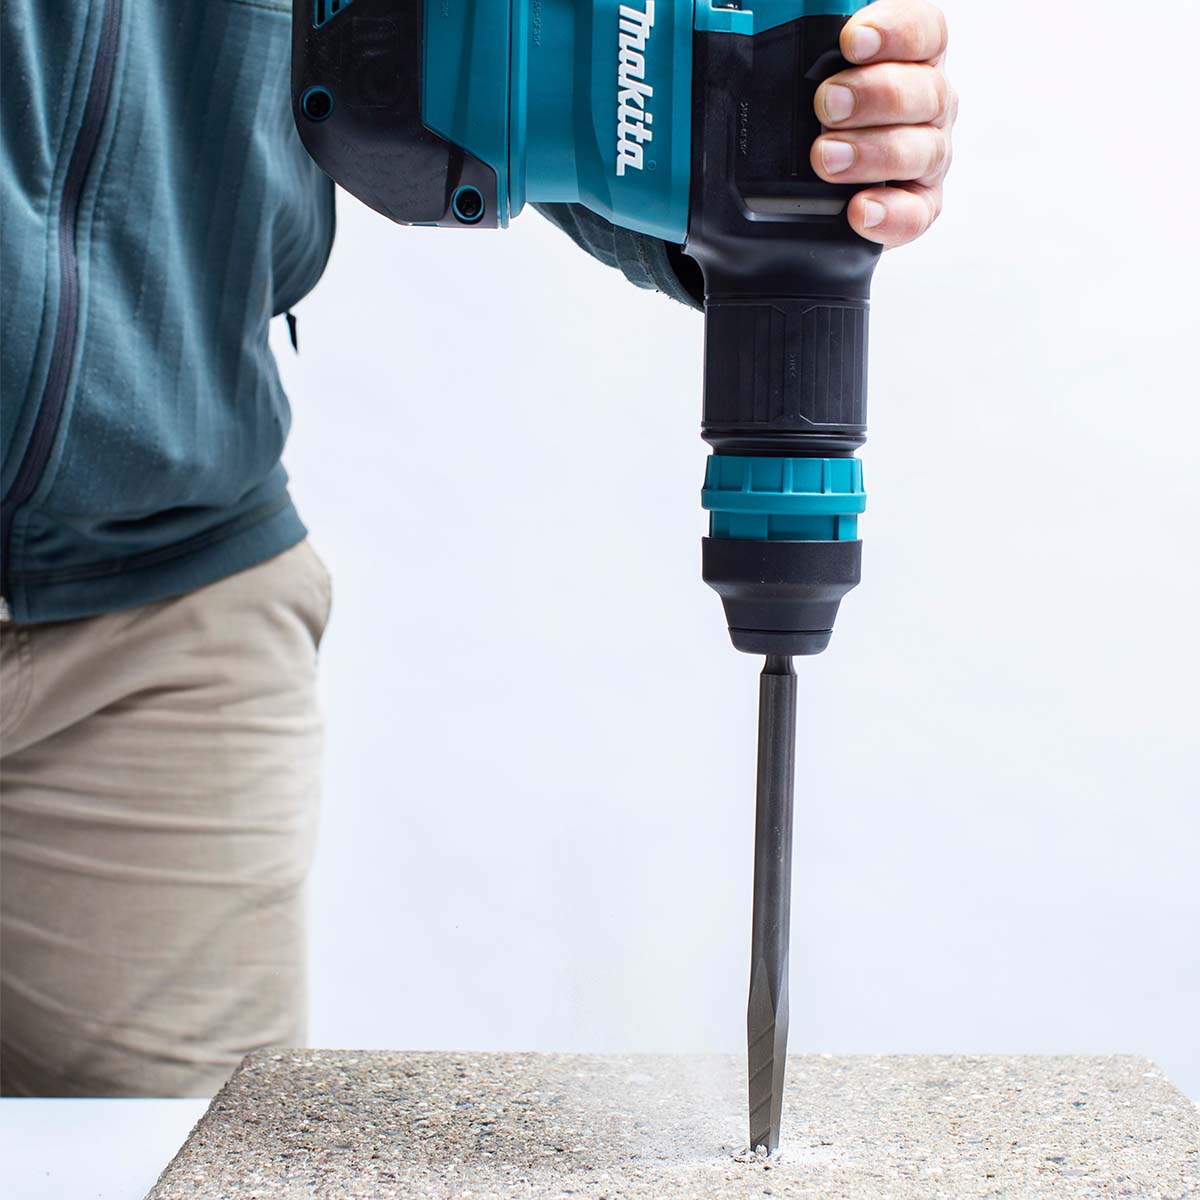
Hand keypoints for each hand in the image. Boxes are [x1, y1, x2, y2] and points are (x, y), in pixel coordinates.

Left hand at [812, 0, 956, 247]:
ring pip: (923, 151)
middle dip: (875, 95)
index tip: (851, 39)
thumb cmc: (807, 118)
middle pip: (926, 92)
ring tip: (826, 157)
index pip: (924, 31)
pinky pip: (916, 213)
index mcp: (909, 59)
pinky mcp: (916, 207)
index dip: (894, 31)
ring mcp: (925, 158)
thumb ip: (803, 47)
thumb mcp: (801, 76)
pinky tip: (859, 210)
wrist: (795, 191)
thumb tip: (760, 29)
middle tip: (827, 104)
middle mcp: (926, 106)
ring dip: (873, 153)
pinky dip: (890, 214)